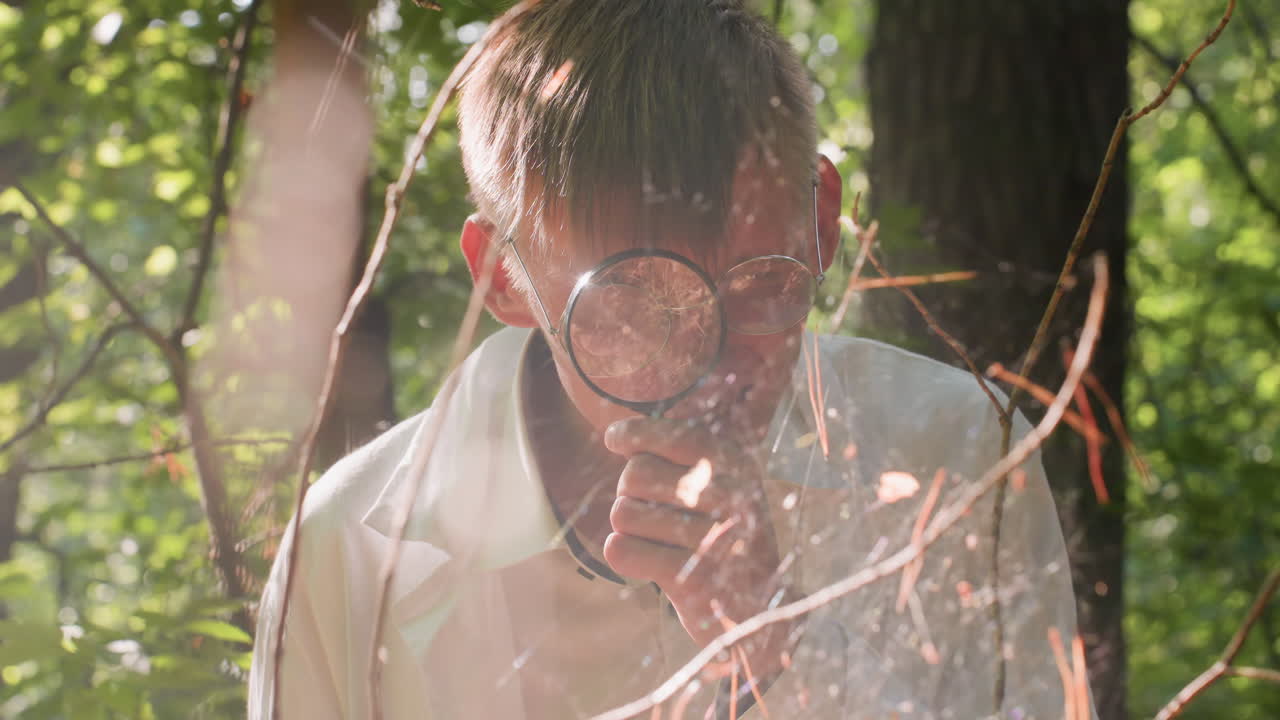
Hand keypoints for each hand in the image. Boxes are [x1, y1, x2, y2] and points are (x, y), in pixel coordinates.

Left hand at [602, 417, 793, 674]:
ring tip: (656, 541)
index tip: (614, 439)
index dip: (635, 433)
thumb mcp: (723, 489)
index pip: (673, 434)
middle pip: (636, 473)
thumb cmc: (726, 540)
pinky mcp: (692, 579)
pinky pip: (621, 550)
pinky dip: (622, 555)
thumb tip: (617, 432)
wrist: (762, 610)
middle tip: (648, 514)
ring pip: (623, 512)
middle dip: (629, 493)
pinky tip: (644, 563)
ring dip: (627, 529)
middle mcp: (730, 496)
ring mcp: (713, 538)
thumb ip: (683, 459)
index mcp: (737, 467)